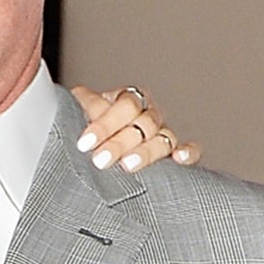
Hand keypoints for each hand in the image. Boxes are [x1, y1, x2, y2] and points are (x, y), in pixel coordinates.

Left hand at [70, 85, 200, 171]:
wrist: (101, 146)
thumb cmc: (93, 127)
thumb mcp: (85, 113)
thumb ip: (83, 107)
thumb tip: (72, 99)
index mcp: (130, 98)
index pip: (126, 105)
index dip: (106, 123)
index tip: (86, 143)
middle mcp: (150, 114)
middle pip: (144, 123)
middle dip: (120, 143)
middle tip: (100, 160)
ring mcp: (164, 133)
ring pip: (164, 138)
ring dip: (146, 152)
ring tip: (128, 165)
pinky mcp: (176, 153)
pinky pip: (191, 150)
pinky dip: (188, 152)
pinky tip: (178, 159)